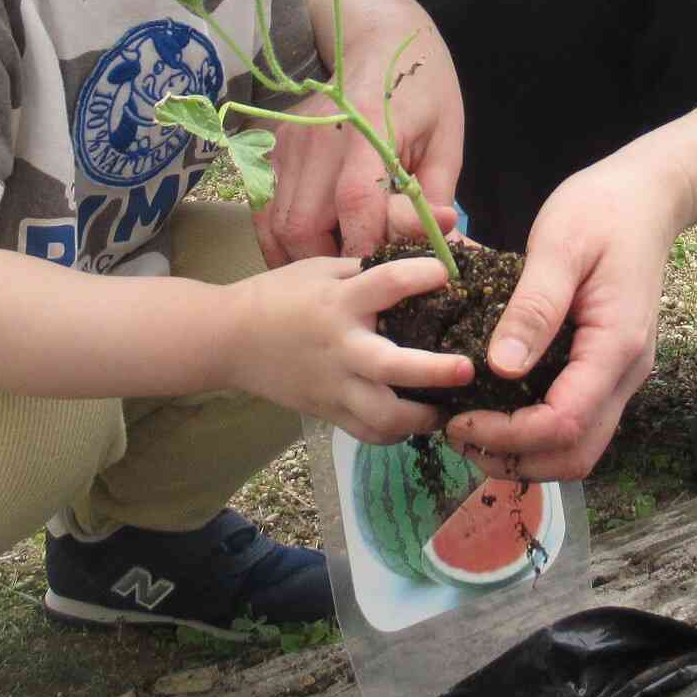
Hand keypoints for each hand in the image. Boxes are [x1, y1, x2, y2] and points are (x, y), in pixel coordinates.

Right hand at [228, 254, 468, 443]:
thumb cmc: (280, 296)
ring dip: (421, 417)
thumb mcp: (320, 269)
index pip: (387, 284)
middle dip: (434, 371)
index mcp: (338, 304)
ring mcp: (334, 386)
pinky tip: (413, 421)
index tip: (446, 273)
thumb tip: (419, 262)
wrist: (229, 339)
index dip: (421, 275)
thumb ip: (366, 270)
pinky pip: (368, 433)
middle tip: (467, 368)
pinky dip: (395, 432)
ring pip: (383, 416)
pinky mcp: (328, 412)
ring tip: (446, 408)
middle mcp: (340, 348)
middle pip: (392, 368)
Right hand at [256, 1, 464, 266]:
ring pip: (278, 224)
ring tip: (336, 272)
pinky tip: (310, 252)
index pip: (356, 200)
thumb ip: (435, 194)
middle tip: (360, 280)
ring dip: (304, 257)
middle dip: (331, 264)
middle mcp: (316, 136)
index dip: (366, 246)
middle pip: (304, 223)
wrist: (374, 38)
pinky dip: (282, 240)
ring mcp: (287, 142)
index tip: (383, 276)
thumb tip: (441, 246)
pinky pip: (266, 210)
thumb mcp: (446, 136)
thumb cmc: (422, 88)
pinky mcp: (272, 148)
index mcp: (367, 127)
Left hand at [444, 156, 689, 481]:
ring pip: (578, 446)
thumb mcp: (559, 244)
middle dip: (516, 458)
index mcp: (615, 344)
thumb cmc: (602, 211)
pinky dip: (536, 433)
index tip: (458, 419)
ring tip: (470, 429)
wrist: (648, 197)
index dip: (508, 435)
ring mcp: (620, 374)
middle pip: (576, 454)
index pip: (563, 422)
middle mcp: (625, 372)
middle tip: (458, 435)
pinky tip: (496, 409)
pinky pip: (577, 420)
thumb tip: (501, 367)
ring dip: (526, 454)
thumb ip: (533, 307)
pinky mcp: (608, 368)